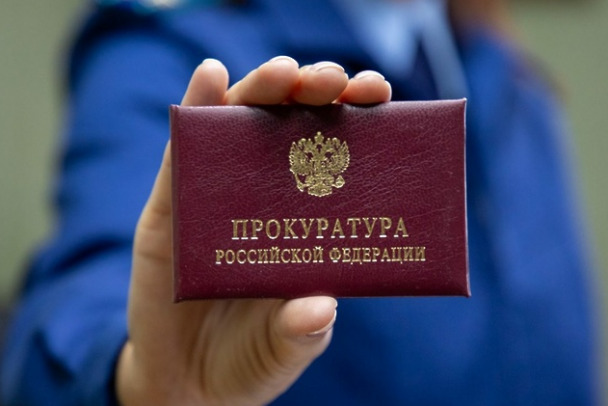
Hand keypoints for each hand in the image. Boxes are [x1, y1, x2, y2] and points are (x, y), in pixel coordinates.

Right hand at [116, 57, 390, 405]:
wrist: (188, 382)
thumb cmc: (250, 359)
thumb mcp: (286, 349)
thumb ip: (302, 332)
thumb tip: (321, 307)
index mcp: (306, 220)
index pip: (338, 154)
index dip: (359, 118)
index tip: (378, 94)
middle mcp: (265, 196)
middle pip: (290, 126)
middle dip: (312, 93)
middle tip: (331, 81)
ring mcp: (216, 195)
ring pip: (239, 125)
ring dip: (260, 89)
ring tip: (282, 75)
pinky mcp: (170, 206)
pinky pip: (182, 153)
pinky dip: (197, 109)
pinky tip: (210, 78)